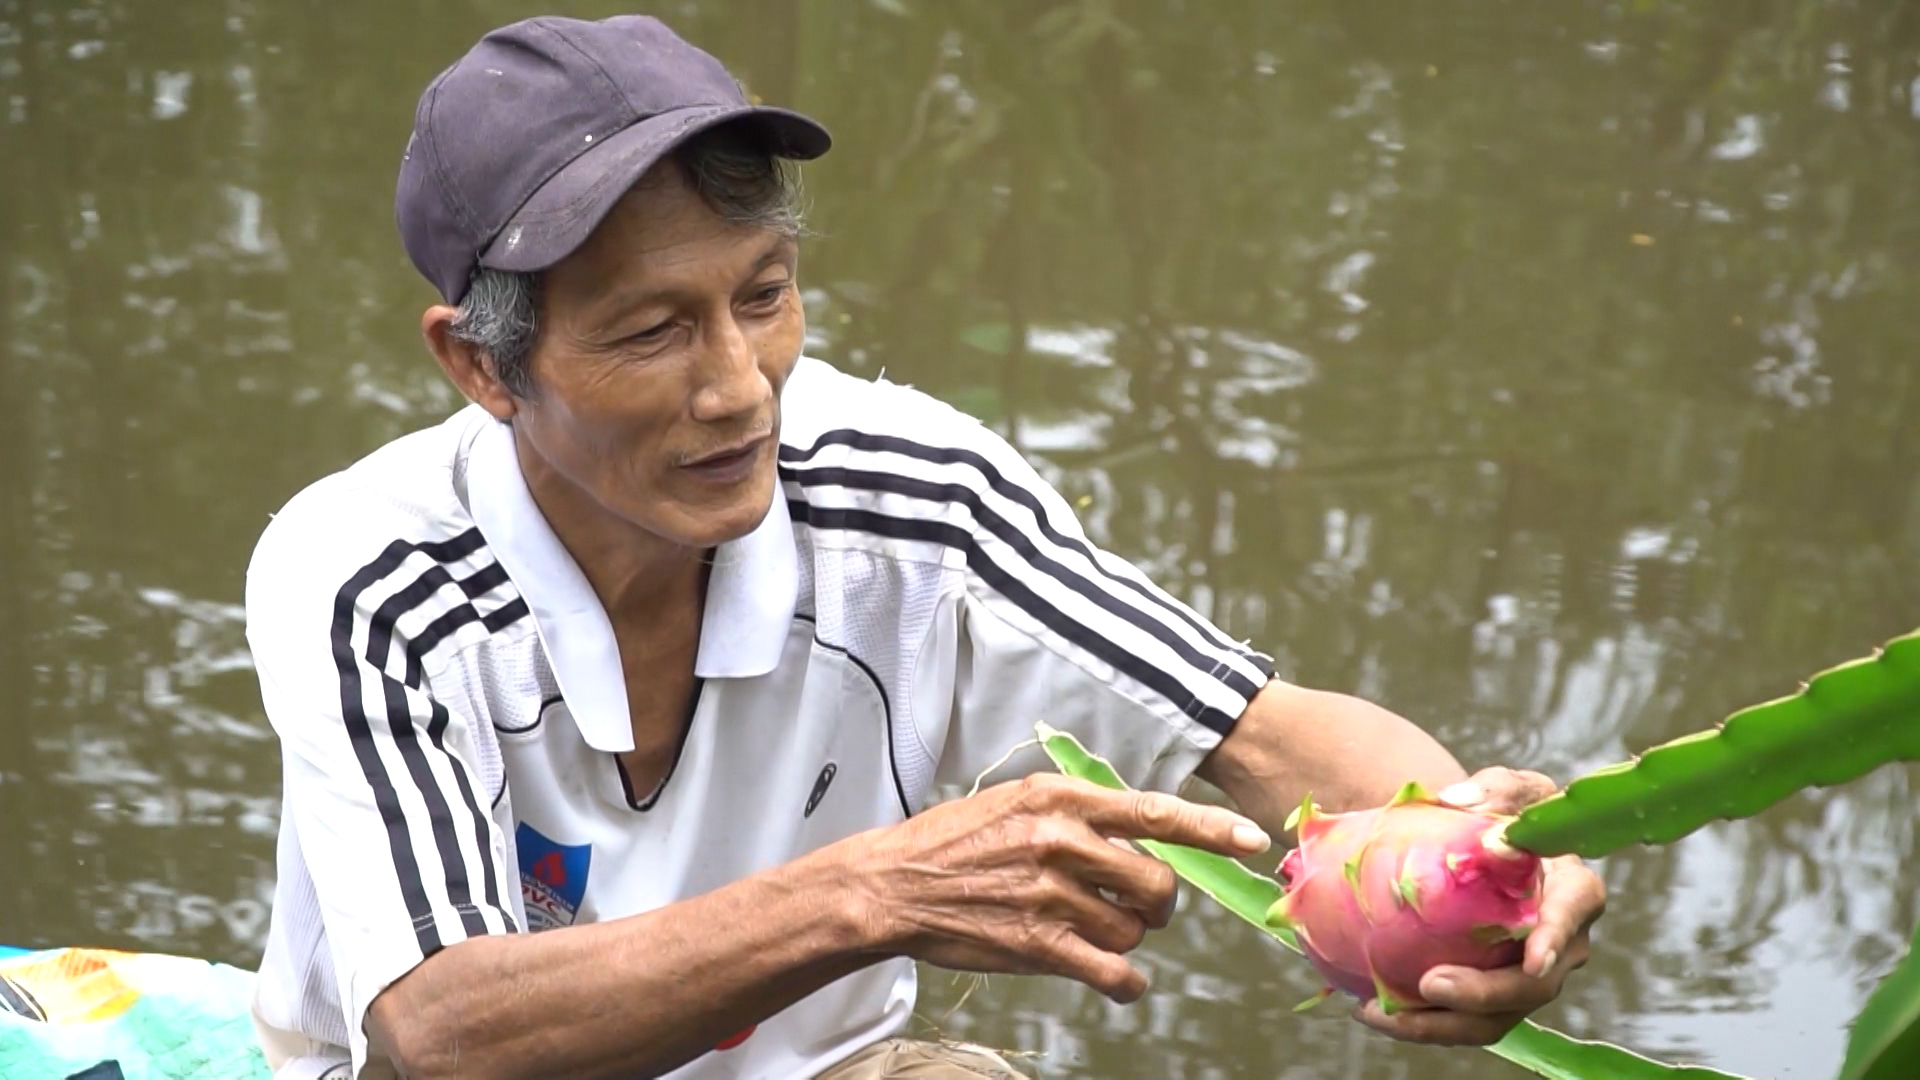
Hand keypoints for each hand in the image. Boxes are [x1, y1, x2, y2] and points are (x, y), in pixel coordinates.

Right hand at [842, 773, 1271, 1003]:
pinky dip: (1124, 983)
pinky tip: (1114, 979)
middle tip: (1135, 906)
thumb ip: (1079, 813)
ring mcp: (1050, 894)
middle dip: (1156, 903)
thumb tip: (1143, 836)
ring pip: (1133, 931)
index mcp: (1061, 799)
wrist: (893, 884)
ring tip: (1092, 931)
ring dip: (1126, 939)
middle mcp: (1062, 841)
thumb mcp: (1017, 801)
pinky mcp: (1037, 943)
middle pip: (1156, 883)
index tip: (1250, 840)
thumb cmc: (956, 841)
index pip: (1154, 811)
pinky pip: (1113, 973)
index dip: (1210, 828)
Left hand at [1352, 767, 1607, 1045]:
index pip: (1576, 910)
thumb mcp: (1506, 789)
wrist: (1476, 846)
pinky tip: (1371, 1011)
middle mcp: (1559, 942)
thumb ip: (1494, 788)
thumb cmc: (1500, 813)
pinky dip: (1420, 1022)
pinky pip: (1463, 1020)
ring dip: (1442, 1024)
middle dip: (1485, 994)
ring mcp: (1525, 976)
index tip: (1533, 959)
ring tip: (1383, 1014)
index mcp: (1572, 888)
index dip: (1557, 936)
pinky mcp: (1492, 996)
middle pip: (1533, 984)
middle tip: (1430, 985)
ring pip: (1496, 1017)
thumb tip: (1459, 800)